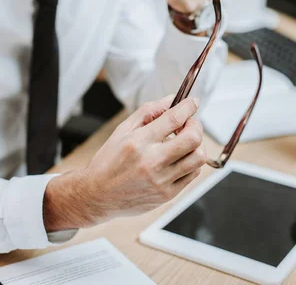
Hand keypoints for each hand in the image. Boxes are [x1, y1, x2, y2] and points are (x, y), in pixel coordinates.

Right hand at [43, 94, 206, 231]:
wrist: (97, 196)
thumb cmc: (108, 162)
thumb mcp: (122, 130)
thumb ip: (148, 112)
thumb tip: (171, 100)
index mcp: (138, 142)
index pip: (173, 119)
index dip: (188, 107)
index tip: (193, 103)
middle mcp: (151, 162)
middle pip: (192, 138)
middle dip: (196, 125)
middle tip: (189, 123)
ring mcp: (161, 180)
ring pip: (198, 157)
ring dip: (197, 144)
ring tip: (185, 142)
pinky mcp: (167, 194)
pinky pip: (193, 174)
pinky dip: (191, 162)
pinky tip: (180, 158)